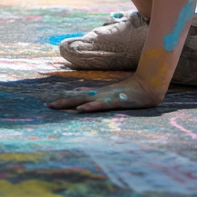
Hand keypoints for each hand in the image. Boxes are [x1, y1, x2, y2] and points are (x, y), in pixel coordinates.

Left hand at [46, 74, 164, 112]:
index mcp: (99, 94)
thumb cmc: (133, 93)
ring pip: (85, 100)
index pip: (78, 97)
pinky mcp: (115, 101)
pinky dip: (90, 107)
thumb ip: (107, 100)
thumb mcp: (117, 98)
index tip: (50, 104)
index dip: (65, 100)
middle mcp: (100, 95)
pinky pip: (101, 105)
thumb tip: (96, 104)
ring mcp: (107, 97)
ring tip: (57, 106)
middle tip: (47, 106)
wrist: (149, 86)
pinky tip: (81, 110)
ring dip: (70, 103)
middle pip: (77, 98)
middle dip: (62, 102)